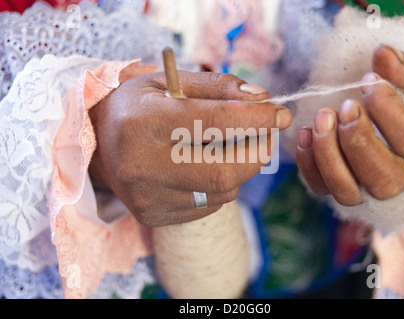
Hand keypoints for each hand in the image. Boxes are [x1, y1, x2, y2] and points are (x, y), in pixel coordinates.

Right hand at [89, 71, 291, 225]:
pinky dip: (220, 185)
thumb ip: (217, 86)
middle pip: (225, 170)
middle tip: (267, 134)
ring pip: (223, 190)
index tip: (281, 114)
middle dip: (259, 151)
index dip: (257, 119)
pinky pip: (209, 204)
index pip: (214, 123)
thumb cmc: (138, 106)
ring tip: (228, 146)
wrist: (98, 144)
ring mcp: (146, 197)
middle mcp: (141, 165)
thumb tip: (263, 98)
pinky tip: (202, 167)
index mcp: (144, 122)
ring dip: (240, 167)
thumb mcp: (170, 81)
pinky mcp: (153, 216)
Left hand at [296, 45, 403, 205]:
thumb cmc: (397, 102)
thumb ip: (399, 71)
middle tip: (343, 108)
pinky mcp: (339, 187)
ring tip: (320, 118)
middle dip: (357, 141)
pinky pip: (320, 187)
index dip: (388, 111)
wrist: (379, 124)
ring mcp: (365, 187)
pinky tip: (304, 133)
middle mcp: (397, 176)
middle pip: (382, 179)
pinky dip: (307, 162)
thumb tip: (383, 53)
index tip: (367, 83)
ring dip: (328, 154)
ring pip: (347, 191)